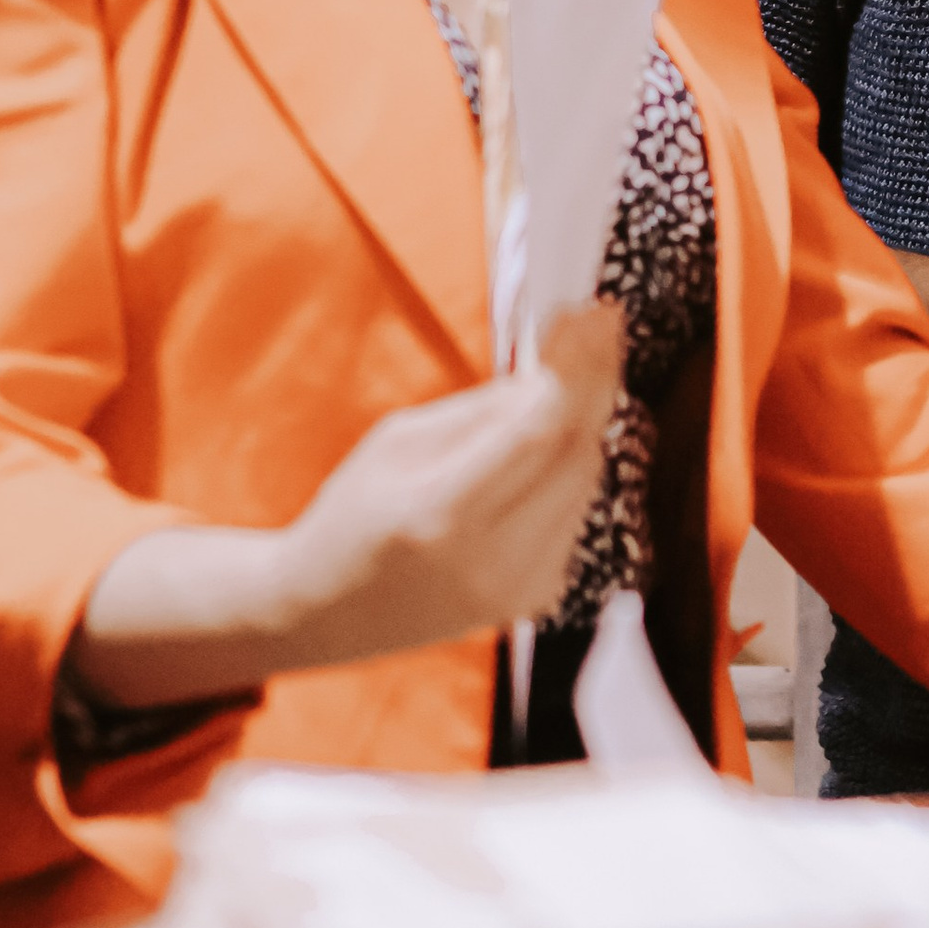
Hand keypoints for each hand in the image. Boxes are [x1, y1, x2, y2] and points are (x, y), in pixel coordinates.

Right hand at [271, 298, 624, 652]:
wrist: (329, 611)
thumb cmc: (353, 513)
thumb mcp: (397, 442)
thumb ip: (481, 410)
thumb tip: (557, 369)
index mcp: (439, 514)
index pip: (535, 435)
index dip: (576, 368)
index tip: (596, 316)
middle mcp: (488, 560)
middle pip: (575, 454)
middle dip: (595, 380)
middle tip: (600, 325)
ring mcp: (518, 588)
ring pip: (584, 480)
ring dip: (585, 419)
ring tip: (574, 368)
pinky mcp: (537, 598)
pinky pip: (575, 511)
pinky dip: (571, 465)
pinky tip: (551, 438)